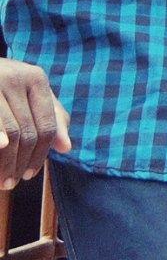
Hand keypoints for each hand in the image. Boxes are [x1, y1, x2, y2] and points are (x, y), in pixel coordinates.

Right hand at [0, 58, 70, 189]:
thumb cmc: (6, 87)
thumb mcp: (31, 95)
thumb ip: (52, 118)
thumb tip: (66, 147)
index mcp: (36, 78)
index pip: (46, 126)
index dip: (40, 155)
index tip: (31, 175)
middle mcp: (15, 77)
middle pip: (27, 133)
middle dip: (21, 163)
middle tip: (13, 182)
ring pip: (9, 135)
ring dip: (7, 164)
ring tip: (4, 182)